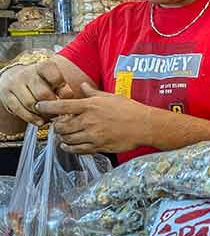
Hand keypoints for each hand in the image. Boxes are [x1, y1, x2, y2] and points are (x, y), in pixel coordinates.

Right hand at [0, 60, 68, 125]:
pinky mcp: (7, 95)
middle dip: (53, 106)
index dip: (64, 91)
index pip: (55, 77)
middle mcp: (28, 73)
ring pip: (31, 103)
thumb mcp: (54, 82)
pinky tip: (40, 121)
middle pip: (43, 94)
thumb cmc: (42, 82)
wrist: (16, 79)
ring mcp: (15, 84)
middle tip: (60, 113)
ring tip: (51, 118)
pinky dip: (32, 118)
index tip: (67, 99)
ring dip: (43, 114)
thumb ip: (64, 89)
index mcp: (44, 67)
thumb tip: (74, 101)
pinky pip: (19, 110)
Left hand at [36, 83, 151, 153]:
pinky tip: (67, 146)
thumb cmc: (130, 109)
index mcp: (90, 106)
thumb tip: (82, 86)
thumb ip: (93, 93)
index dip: (46, 106)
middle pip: (61, 125)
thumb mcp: (111, 97)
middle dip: (55, 125)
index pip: (61, 106)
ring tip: (61, 135)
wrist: (145, 126)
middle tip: (56, 124)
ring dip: (61, 137)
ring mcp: (93, 135)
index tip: (39, 106)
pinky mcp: (98, 146)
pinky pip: (77, 149)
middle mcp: (88, 121)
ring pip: (67, 138)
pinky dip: (69, 148)